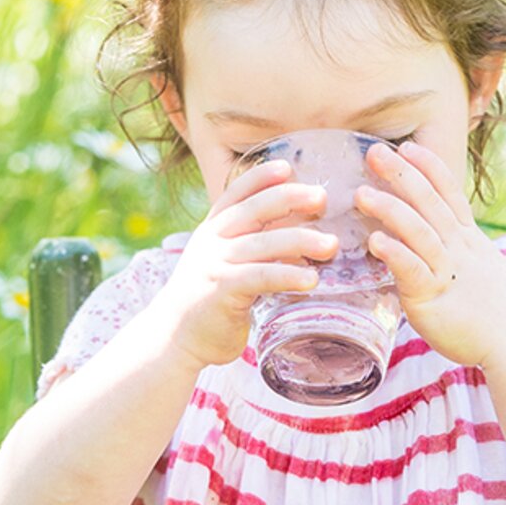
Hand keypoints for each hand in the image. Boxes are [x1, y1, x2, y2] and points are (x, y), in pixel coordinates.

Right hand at [145, 160, 339, 367]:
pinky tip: (312, 279)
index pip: (236, 193)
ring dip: (302, 240)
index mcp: (213, 229)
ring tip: (331, 245)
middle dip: (290, 198)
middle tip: (322, 198)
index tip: (287, 166)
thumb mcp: (225, 264)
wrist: (173, 338)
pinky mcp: (222, 289)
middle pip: (254, 209)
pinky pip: (261, 276)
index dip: (260, 177)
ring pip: (264, 243)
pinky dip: (289, 275)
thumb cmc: (209, 301)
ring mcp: (215, 263)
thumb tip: (301, 241)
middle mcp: (212, 240)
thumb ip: (254, 249)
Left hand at [354, 141, 505, 367]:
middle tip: (374, 151)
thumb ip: (454, 255)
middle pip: (429, 202)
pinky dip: (395, 253)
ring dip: (390, 209)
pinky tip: (376, 241)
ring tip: (363, 194)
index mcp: (468, 239)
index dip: (428, 168)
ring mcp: (446, 271)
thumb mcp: (479, 270)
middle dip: (402, 174)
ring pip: (418, 231)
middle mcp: (458, 248)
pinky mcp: (433, 297)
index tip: (408, 146)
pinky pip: (413, 270)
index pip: (448, 194)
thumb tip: (431, 249)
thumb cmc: (496, 311)